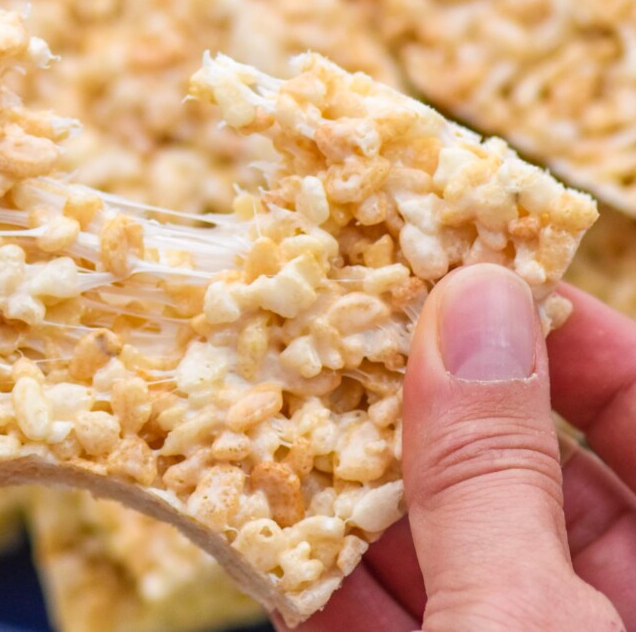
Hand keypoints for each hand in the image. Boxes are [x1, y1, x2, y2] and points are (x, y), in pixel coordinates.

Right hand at [275, 265, 633, 630]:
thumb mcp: (519, 621)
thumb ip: (489, 474)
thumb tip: (471, 307)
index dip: (572, 338)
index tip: (480, 279)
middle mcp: (603, 618)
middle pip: (529, 474)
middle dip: (435, 405)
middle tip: (359, 333)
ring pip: (445, 545)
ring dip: (358, 484)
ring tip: (292, 409)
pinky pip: (383, 616)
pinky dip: (326, 573)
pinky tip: (275, 519)